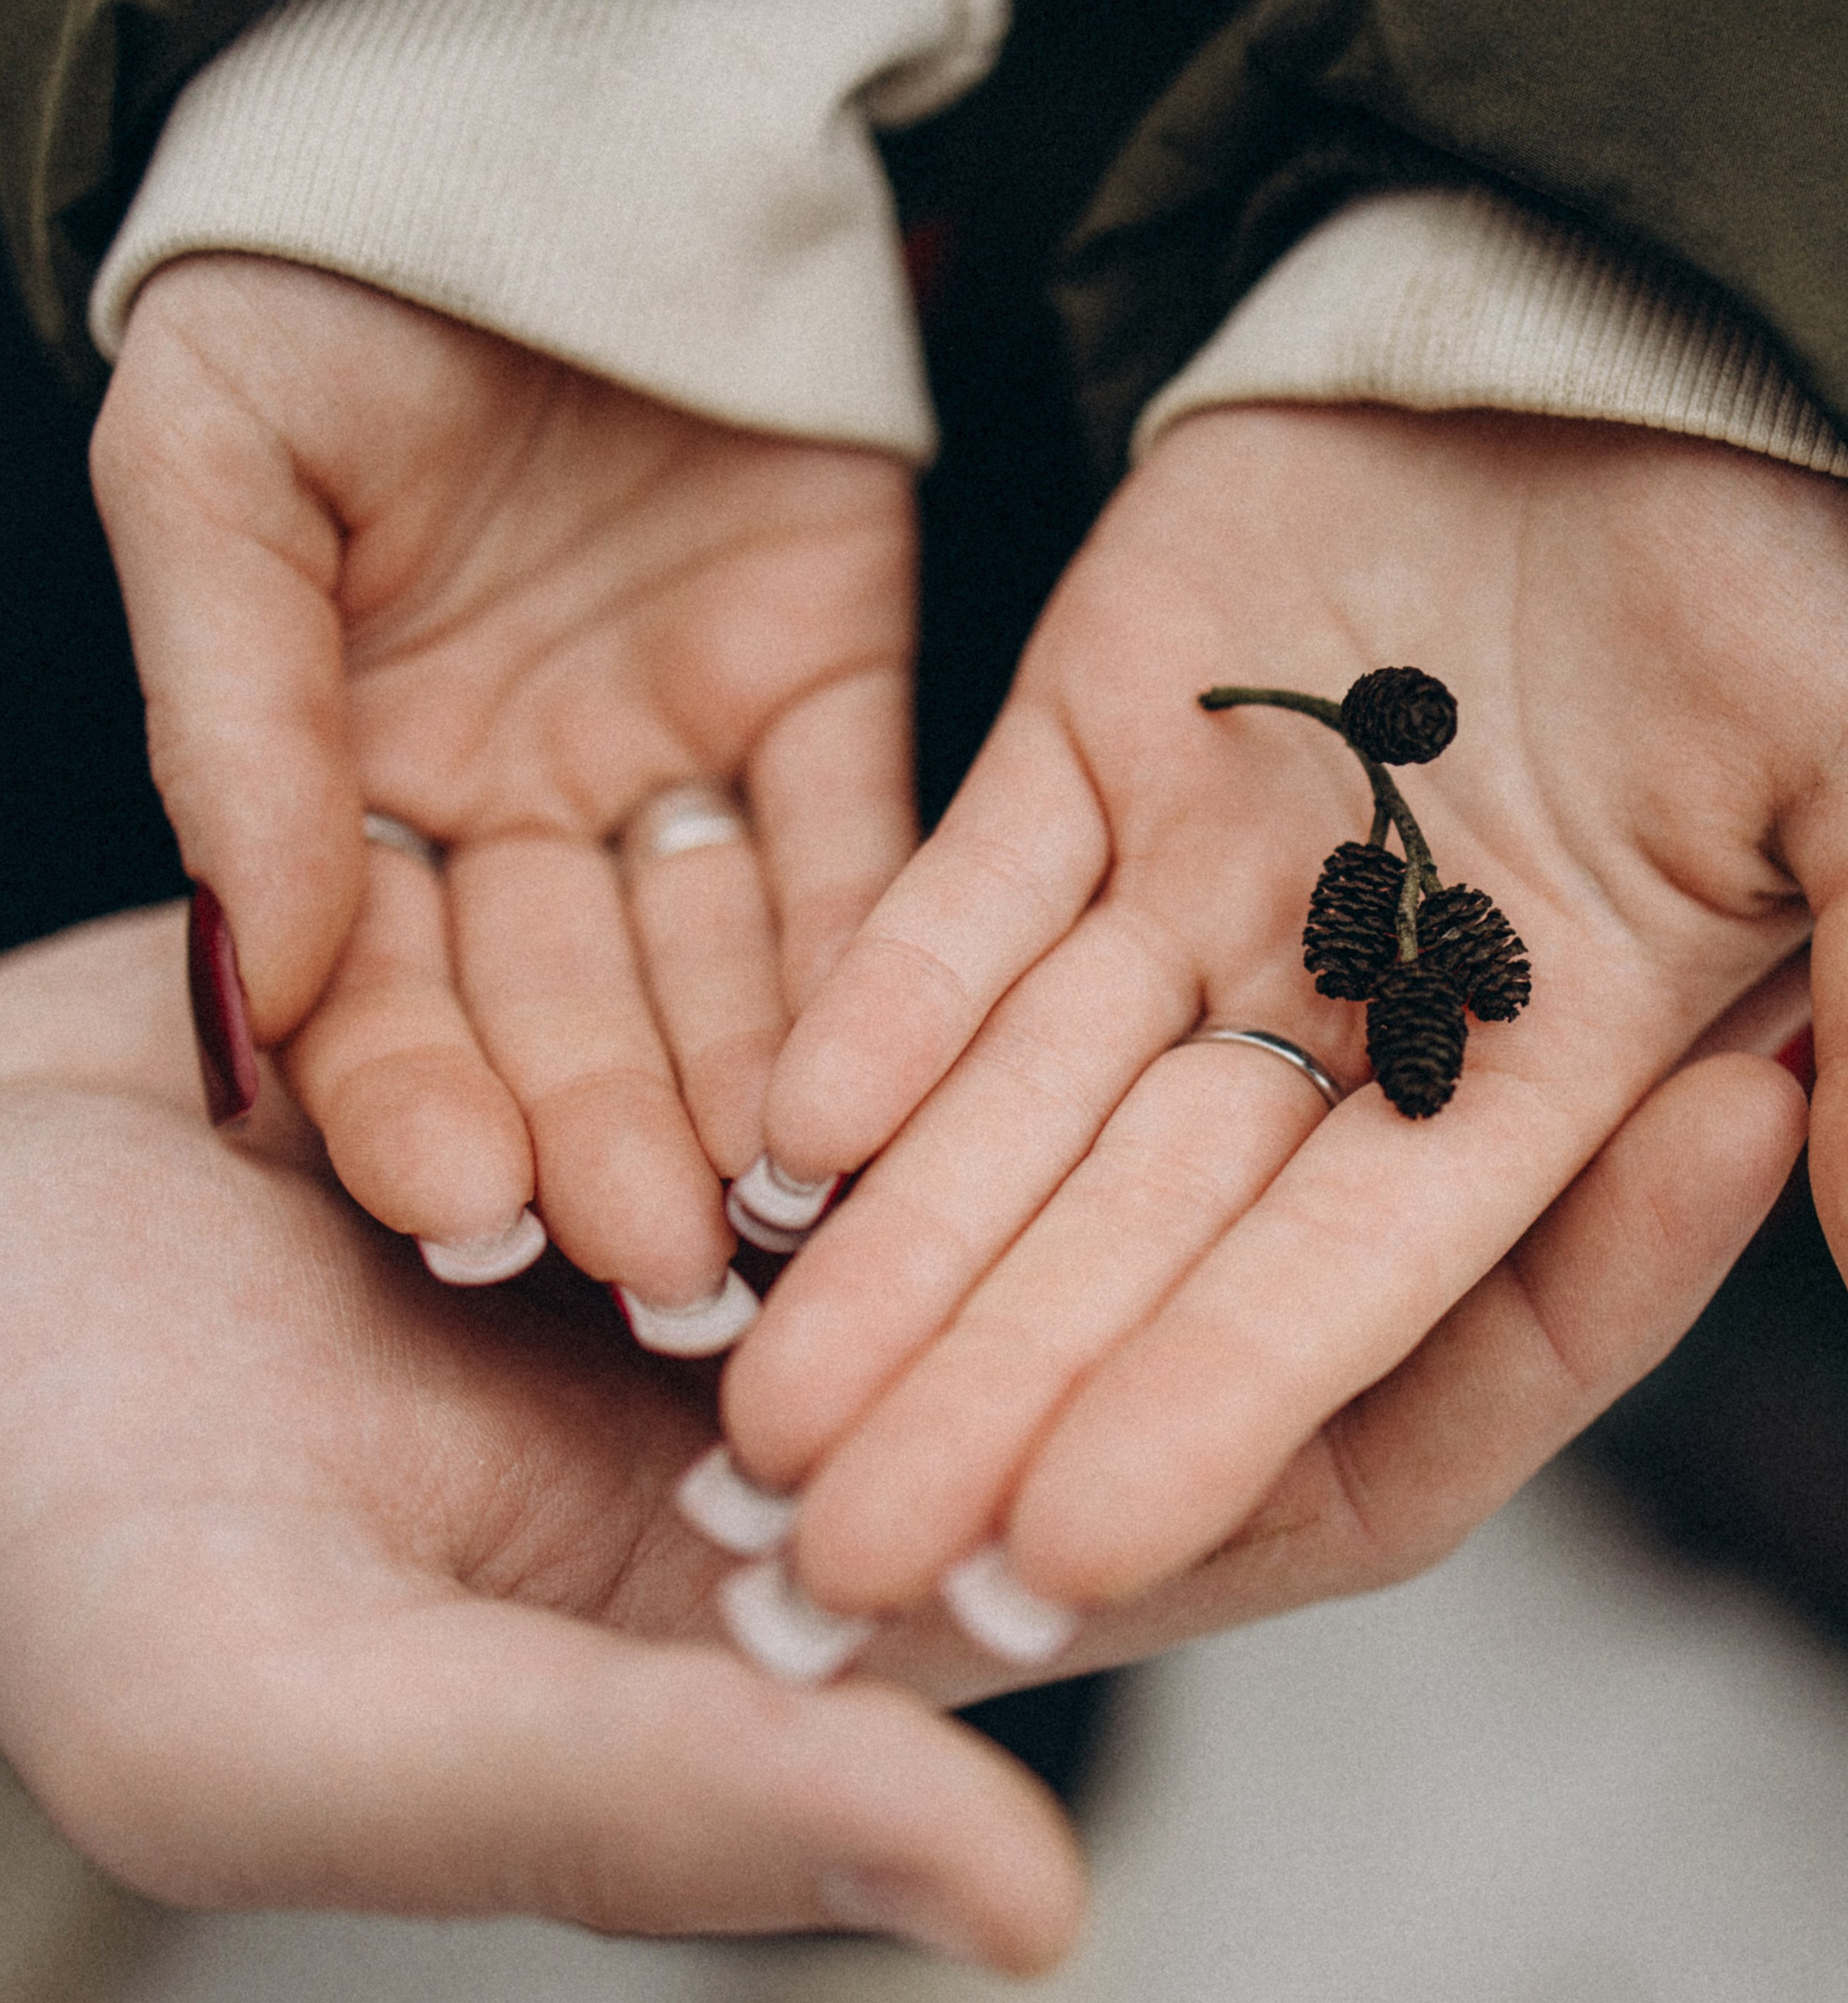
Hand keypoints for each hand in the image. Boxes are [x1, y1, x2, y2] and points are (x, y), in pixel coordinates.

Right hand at [0, 906, 1795, 1956]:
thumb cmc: (70, 1528)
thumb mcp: (329, 1709)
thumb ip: (671, 1803)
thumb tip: (1028, 1907)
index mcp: (843, 1595)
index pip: (1252, 1506)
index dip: (1482, 1367)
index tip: (1700, 1163)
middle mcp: (874, 1399)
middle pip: (1236, 1280)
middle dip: (1468, 1134)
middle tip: (1709, 964)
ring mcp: (806, 1212)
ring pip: (1118, 1112)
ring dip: (1314, 989)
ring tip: (1521, 828)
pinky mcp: (718, 1052)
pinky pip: (958, 982)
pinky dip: (1096, 906)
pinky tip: (1259, 789)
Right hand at [91, 255, 916, 1316]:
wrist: (550, 150)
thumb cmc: (343, 295)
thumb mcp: (221, 472)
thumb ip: (236, 715)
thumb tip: (262, 967)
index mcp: (362, 769)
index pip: (387, 978)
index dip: (419, 1096)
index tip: (463, 1207)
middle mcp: (527, 799)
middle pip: (567, 1006)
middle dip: (605, 1137)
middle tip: (653, 1266)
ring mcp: (683, 755)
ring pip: (717, 965)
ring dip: (745, 1094)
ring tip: (773, 1219)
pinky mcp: (829, 697)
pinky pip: (855, 851)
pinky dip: (869, 967)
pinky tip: (880, 1082)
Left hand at [719, 404, 1847, 1624]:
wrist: (1627, 332)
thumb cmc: (1805, 553)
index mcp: (1524, 1062)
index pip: (1343, 1286)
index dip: (1201, 1416)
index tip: (1054, 1557)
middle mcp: (1338, 1010)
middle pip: (1138, 1238)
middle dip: (991, 1390)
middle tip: (832, 1556)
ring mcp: (1194, 883)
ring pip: (1021, 1106)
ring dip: (898, 1247)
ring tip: (753, 1401)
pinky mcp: (1081, 751)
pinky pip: (966, 902)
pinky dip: (882, 1011)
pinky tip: (782, 1147)